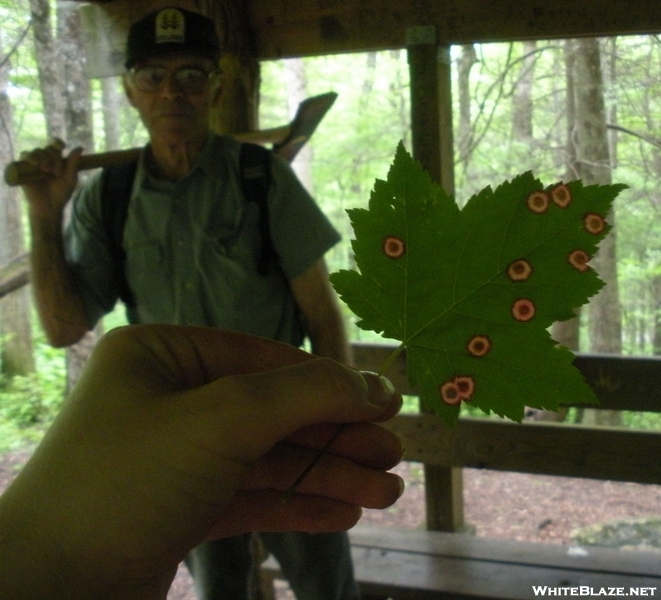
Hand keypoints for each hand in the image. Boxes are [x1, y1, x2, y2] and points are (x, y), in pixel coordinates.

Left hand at [0, 325, 402, 598]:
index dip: (329, 382)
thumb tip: (376, 383)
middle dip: (334, 436)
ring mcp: (174, 456)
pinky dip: (295, 504)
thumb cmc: (132, 477)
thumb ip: (303, 394)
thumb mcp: (224, 418)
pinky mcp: (179, 508)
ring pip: (266, 459)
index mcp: (163, 354)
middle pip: (272, 411)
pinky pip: (249, 497)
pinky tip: (343, 513)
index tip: (385, 403)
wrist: (47, 590)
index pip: (264, 359)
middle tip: (394, 454)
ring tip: (385, 491)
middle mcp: (168, 398)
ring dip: (325, 474)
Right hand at [19, 138, 81, 217]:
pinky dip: (29, 157)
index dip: (57, 143)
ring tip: (46, 171)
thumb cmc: (61, 194)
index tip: (62, 146)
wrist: (49, 206)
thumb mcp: (70, 179)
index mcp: (57, 161)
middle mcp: (45, 160)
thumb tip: (80, 147)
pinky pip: (24, 155)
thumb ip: (73, 164)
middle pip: (47, 149)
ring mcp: (34, 164)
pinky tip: (35, 164)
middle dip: (53, 158)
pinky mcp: (24, 168)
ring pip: (36, 151)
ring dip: (42, 158)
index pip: (56, 146)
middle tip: (55, 172)